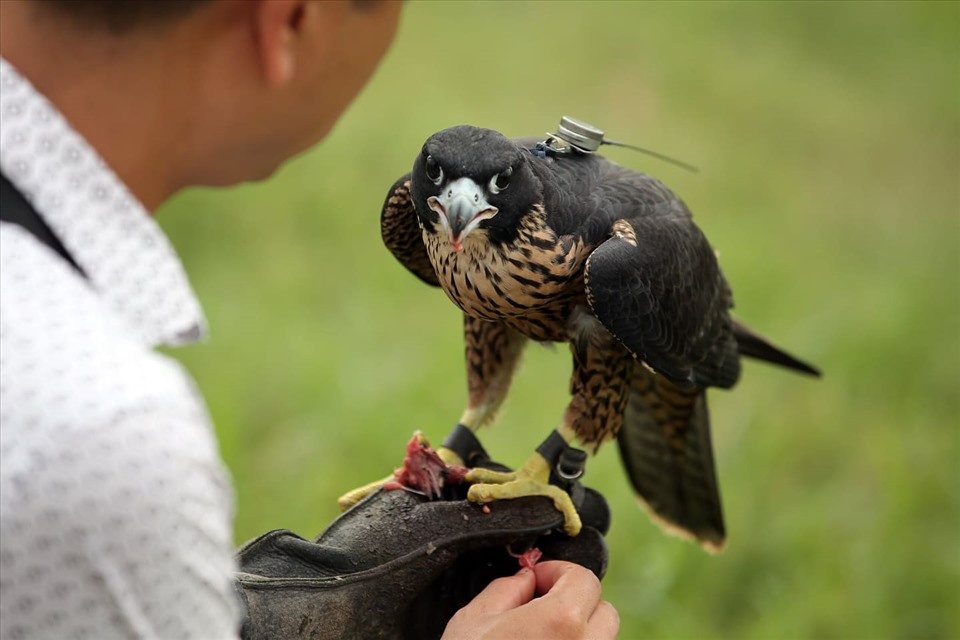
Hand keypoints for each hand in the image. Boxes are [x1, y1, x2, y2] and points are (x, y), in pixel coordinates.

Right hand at [442, 561, 618, 639]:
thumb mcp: (473, 620)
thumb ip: (506, 589)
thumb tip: (525, 579)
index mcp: (560, 622)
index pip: (584, 580)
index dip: (558, 572)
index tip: (537, 579)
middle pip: (604, 613)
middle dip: (575, 602)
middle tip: (540, 606)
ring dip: (578, 634)